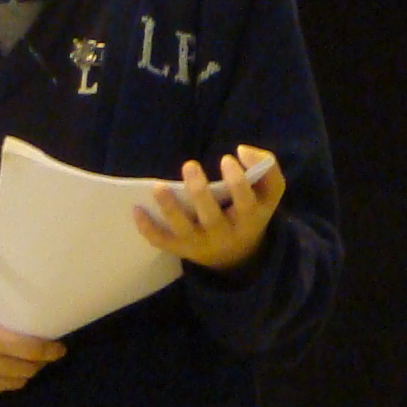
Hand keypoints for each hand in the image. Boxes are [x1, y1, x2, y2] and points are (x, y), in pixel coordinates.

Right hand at [0, 309, 62, 403]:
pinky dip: (6, 382)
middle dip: (39, 362)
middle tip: (42, 356)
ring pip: (18, 382)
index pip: (32, 349)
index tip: (59, 349)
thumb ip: (14, 327)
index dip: (50, 351)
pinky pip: (1, 391)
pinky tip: (1, 372)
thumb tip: (47, 334)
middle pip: (28, 369)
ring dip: (24, 373)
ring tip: (22, 363)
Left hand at [136, 150, 284, 271]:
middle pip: (211, 216)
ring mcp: (201, 243)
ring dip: (170, 208)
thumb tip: (241, 150)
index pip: (246, 202)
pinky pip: (162, 241)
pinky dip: (147, 228)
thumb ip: (266, 166)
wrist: (238, 256)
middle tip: (189, 165)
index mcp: (250, 219)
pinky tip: (137, 209)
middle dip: (199, 191)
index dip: (237, 181)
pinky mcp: (181, 248)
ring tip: (158, 186)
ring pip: (183, 229)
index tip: (227, 158)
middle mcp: (225, 234)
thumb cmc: (251, 211)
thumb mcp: (269, 192)